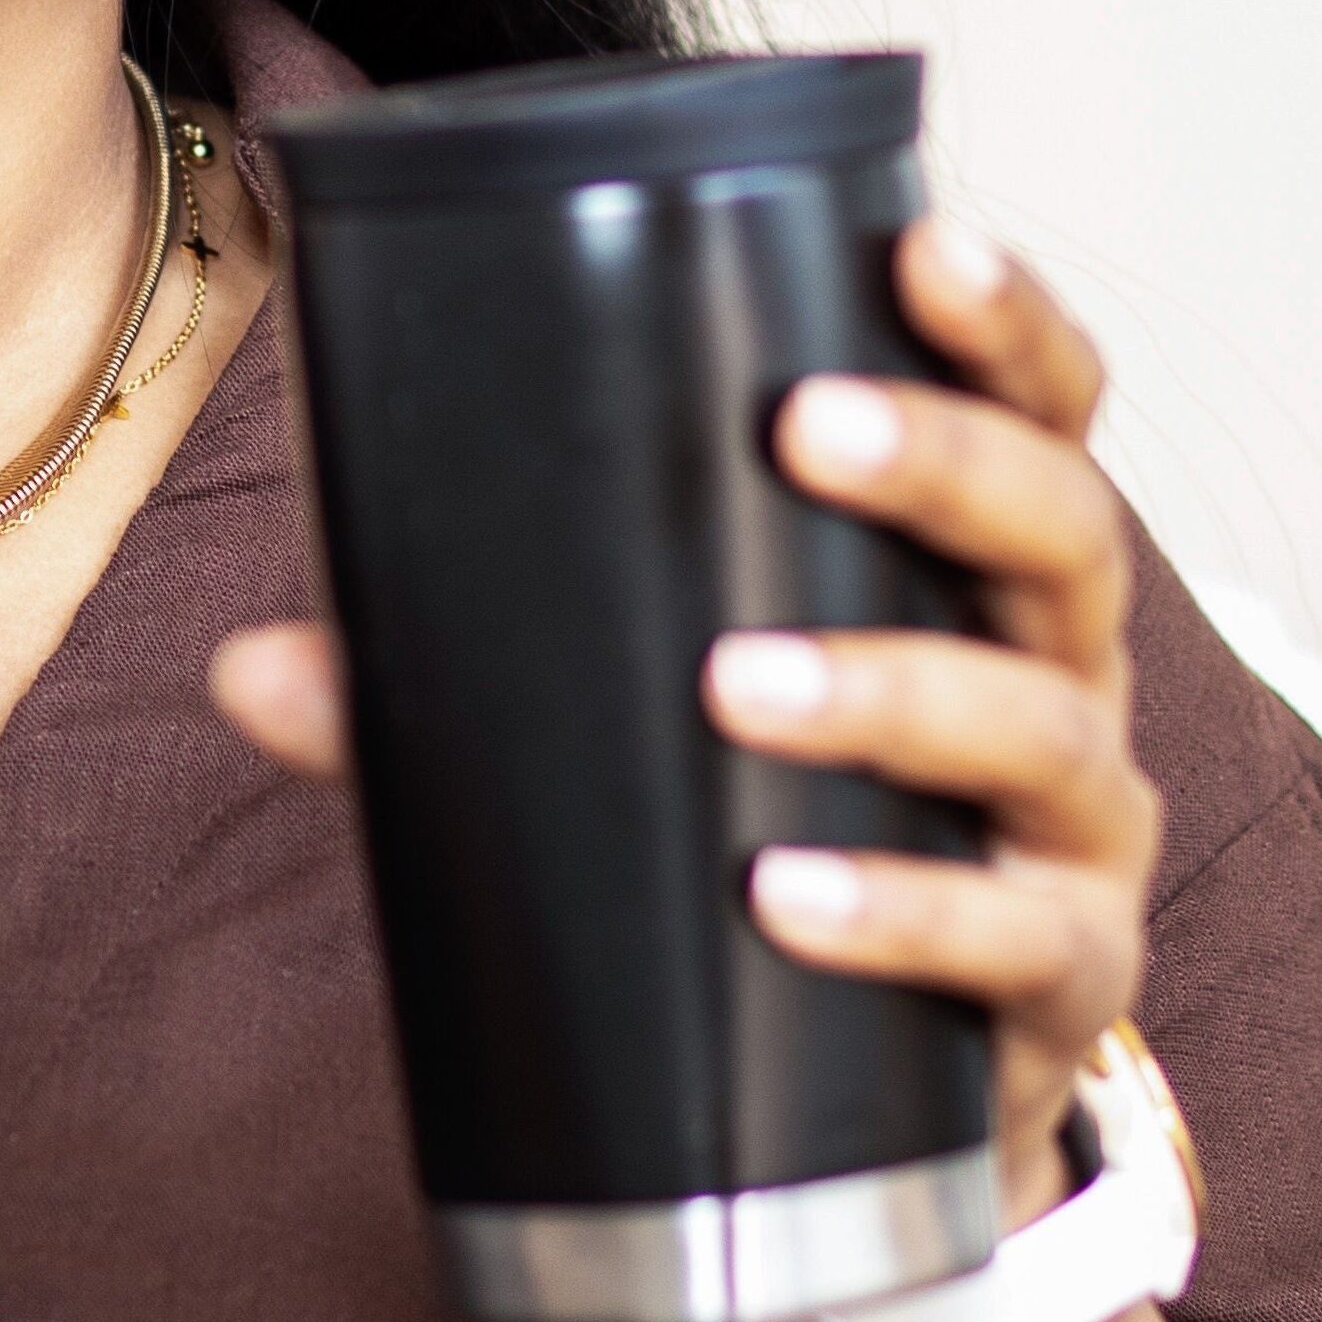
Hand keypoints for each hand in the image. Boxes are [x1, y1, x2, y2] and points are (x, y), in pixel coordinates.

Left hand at [210, 217, 1160, 1234]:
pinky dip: (906, 911)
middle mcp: (1057, 664)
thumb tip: (245, 668)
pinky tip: (789, 897)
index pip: (1036, 405)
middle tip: (803, 426)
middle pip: (1064, 529)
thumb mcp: (622, 711)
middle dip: (943, 464)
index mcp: (971, 559)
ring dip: (892, 692)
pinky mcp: (1064, 981)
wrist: (853, 1078)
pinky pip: (1015, 940)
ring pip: (1041, 726)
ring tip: (742, 683)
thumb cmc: (751, 816)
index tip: (921, 243)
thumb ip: (447, 678)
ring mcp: (1076, 827)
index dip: (1003, 319)